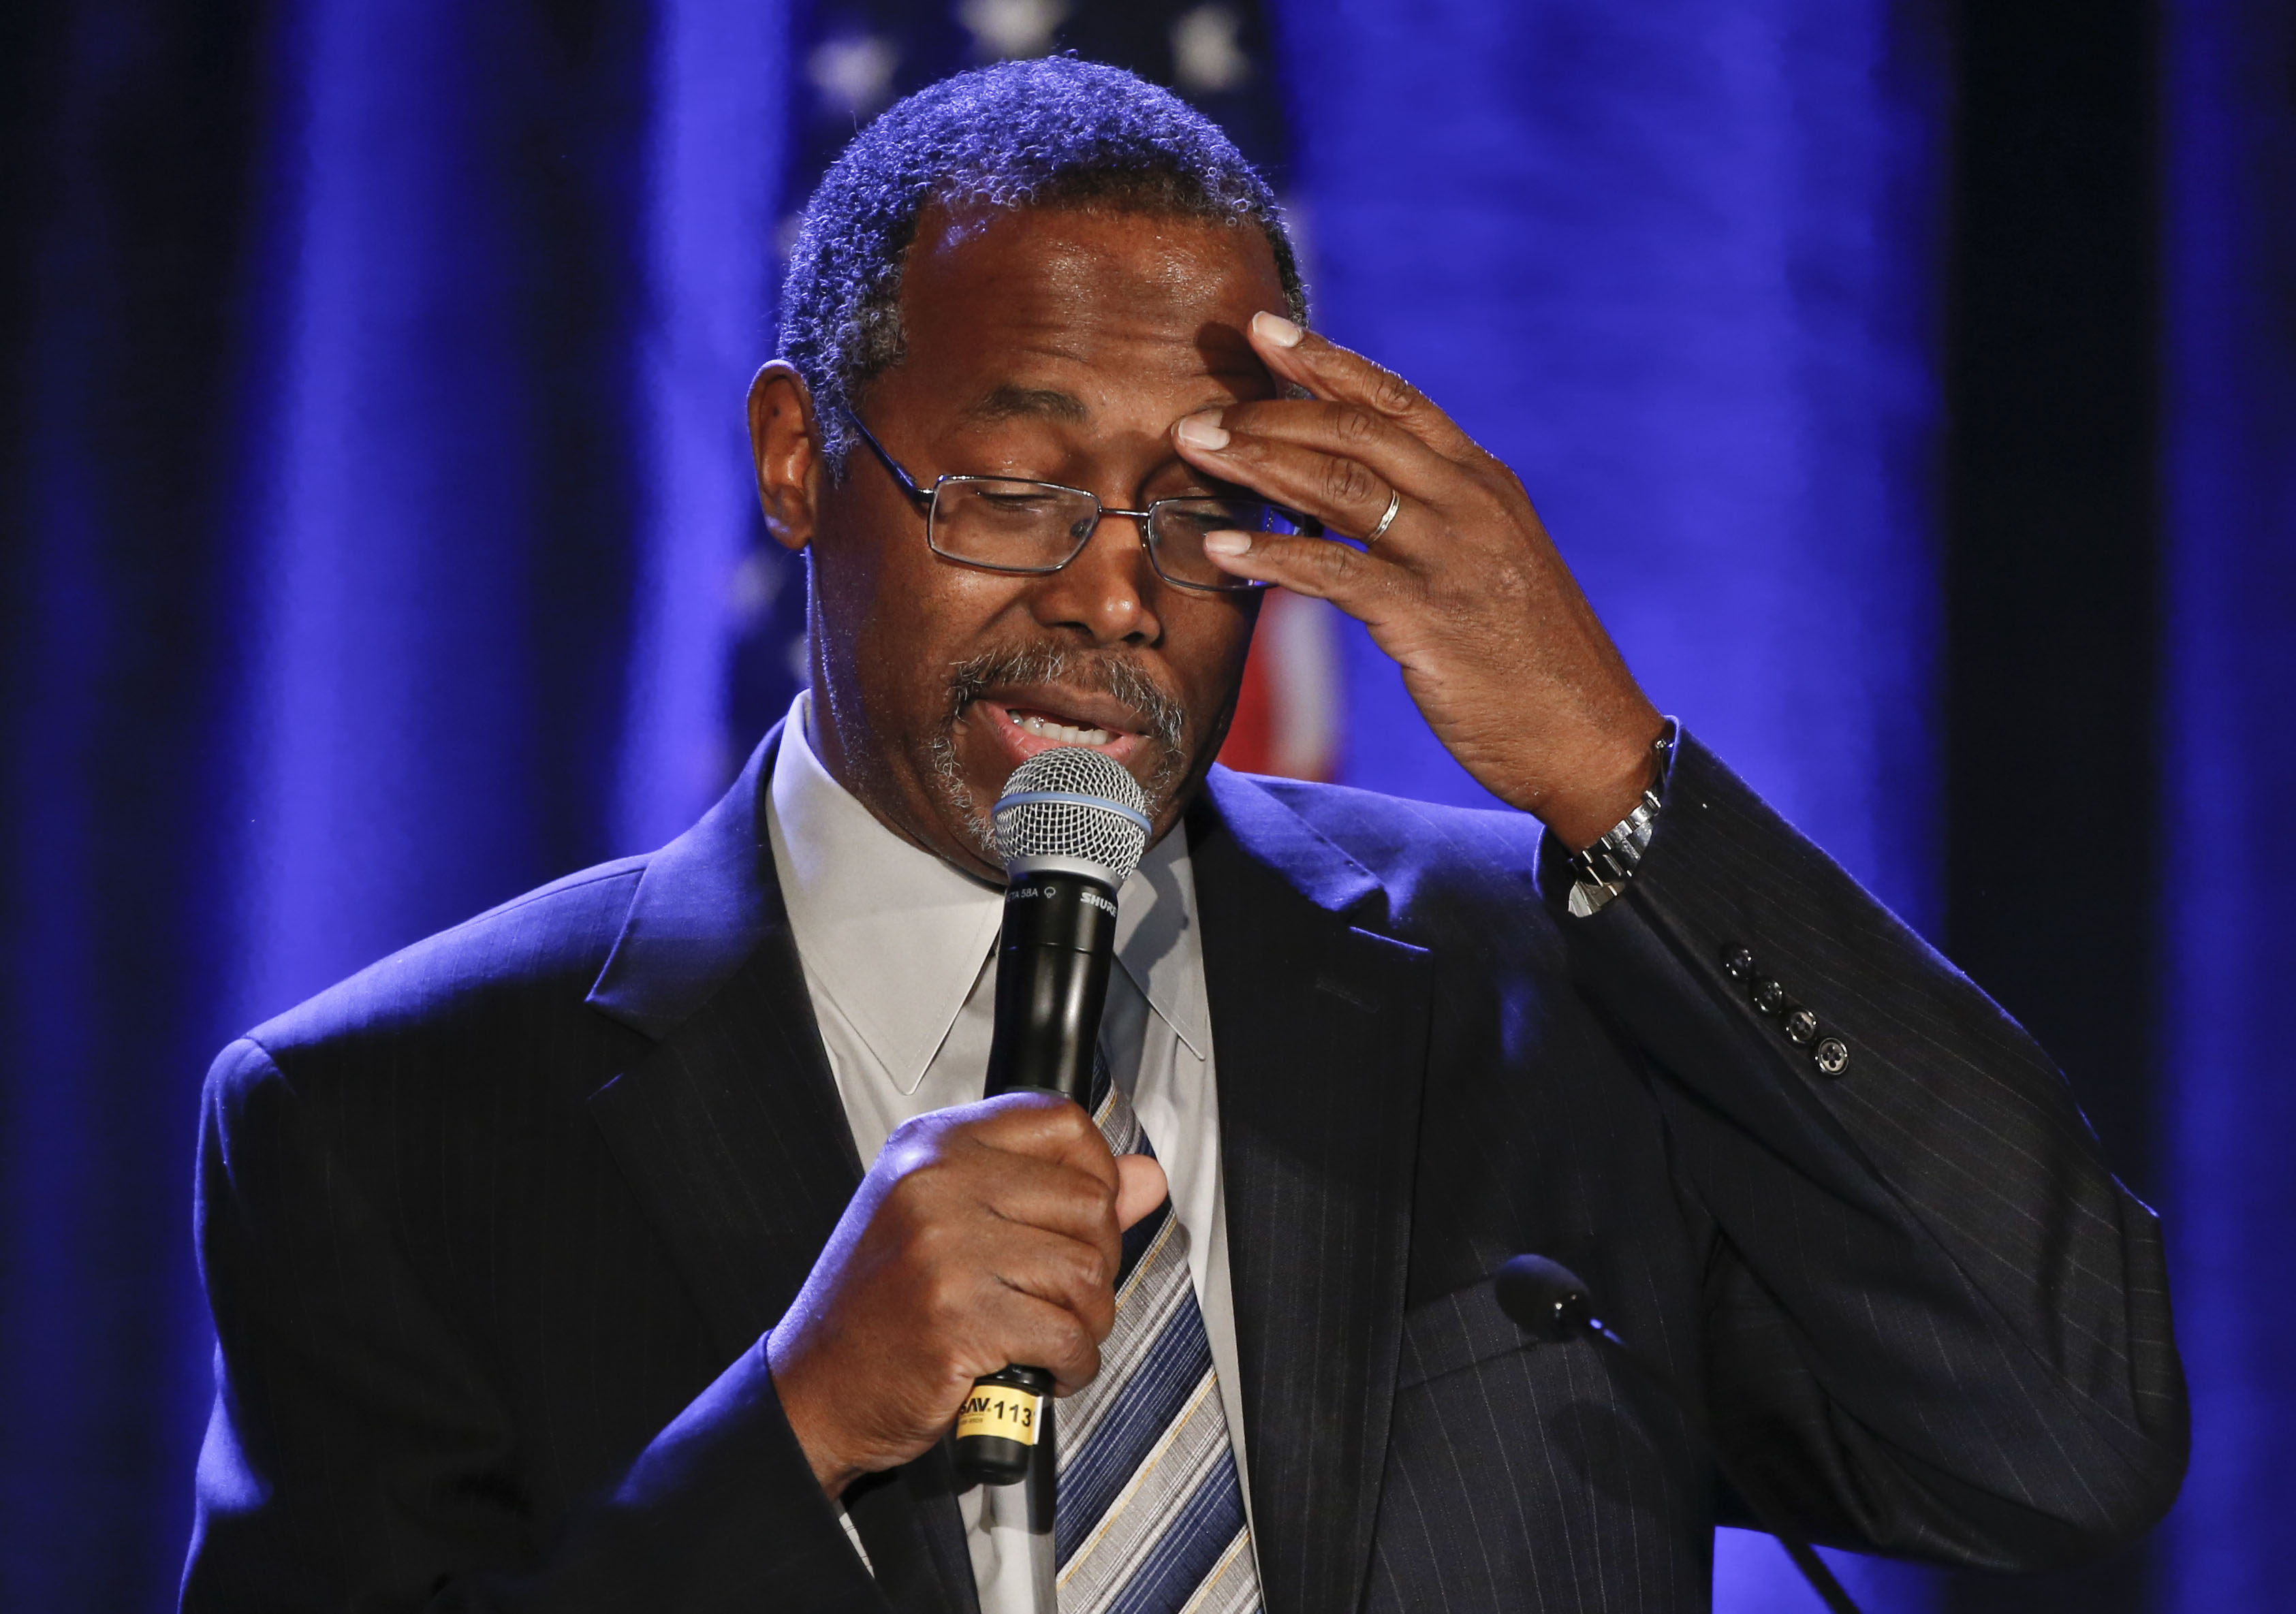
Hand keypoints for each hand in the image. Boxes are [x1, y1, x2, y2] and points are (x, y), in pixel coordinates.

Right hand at [767, 1092, 1168, 1497]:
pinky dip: (1072, 1364)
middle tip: (1064, 1295)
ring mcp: (945, 1248)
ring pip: (1086, 1271)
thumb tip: (1146, 1178)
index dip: (1097, 1171)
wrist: (813, 1387)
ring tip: (1051, 1334)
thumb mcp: (950, 1222)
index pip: (1060, 1121)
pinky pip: (1066, 1334)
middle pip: (1089, 1202)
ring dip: (1087, 1320)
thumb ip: (1053, 1192)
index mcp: (934, 1146)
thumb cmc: (878, 1307)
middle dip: (1098, 1263)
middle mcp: (936, 1183)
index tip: (1087, 1216)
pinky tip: (1041, 1368)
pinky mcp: (957, 1317)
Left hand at [1174, 312, 1664, 848]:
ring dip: (1257, 463)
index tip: (1265, 329)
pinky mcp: (1429, 619)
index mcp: (1485, 482)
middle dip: (1270, 413)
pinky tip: (1221, 550)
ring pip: (1340, 486)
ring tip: (1193, 451)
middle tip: (1198, 413)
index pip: (1396, 399)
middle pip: (1356, 431)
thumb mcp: (1493, 561)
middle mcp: (1471, 504)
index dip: (1326, 360)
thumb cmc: (1531, 659)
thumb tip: (1351, 490)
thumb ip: (1435, 516)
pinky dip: (1270, 556)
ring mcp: (1452, 559)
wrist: (1589, 737)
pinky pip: (1333, 573)